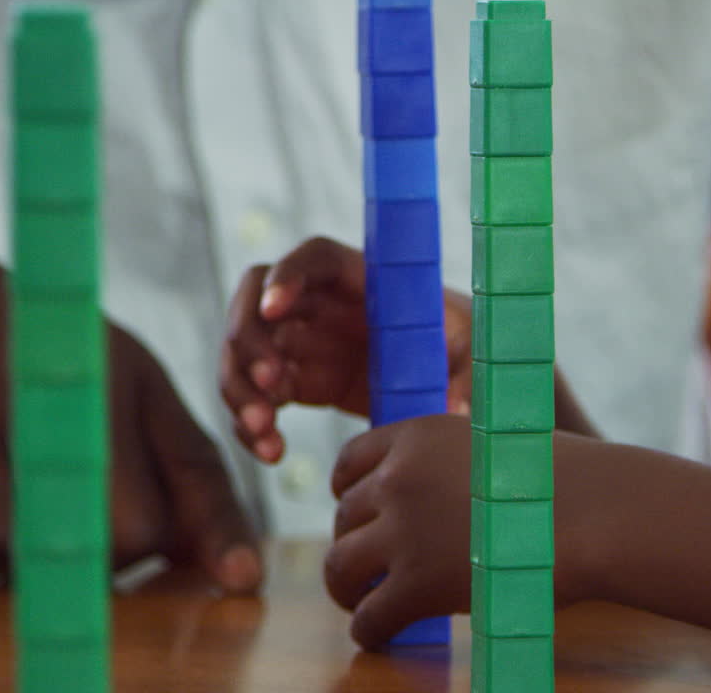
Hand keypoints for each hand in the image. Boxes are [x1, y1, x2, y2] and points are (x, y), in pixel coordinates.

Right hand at [0, 224, 260, 591]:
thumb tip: (191, 546)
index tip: (244, 579)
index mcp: (139, 377)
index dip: (225, 528)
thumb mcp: (98, 383)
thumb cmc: (10, 354)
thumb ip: (148, 455)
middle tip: (72, 532)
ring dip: (46, 553)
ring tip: (12, 510)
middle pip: (145, 524)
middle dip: (117, 556)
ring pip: (80, 534)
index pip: (201, 465)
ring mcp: (28, 404)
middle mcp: (97, 387)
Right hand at [219, 237, 473, 462]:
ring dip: (239, 388)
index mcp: (364, 280)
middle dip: (250, 340)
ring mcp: (304, 341)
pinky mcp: (298, 381)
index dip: (287, 275)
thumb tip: (455, 413)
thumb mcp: (471, 354)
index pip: (314, 258)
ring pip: (244, 351)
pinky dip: (251, 424)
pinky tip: (271, 453)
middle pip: (257, 302)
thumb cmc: (461, 346)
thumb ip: (464, 378)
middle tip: (269, 385)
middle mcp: (322, 304)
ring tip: (263, 430)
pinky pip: (256, 396)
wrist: (449, 378)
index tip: (275, 308)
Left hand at [322, 414, 604, 648]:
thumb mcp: (491, 444)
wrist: (593, 511)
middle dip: (352, 542)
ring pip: (340, 566)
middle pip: (344, 517)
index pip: (351, 461)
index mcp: (416, 436)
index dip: (347, 491)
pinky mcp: (416, 584)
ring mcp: (403, 531)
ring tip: (361, 603)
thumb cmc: (562, 481)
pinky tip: (382, 636)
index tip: (355, 511)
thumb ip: (451, 463)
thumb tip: (434, 498)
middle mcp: (398, 478)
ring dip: (346, 588)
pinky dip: (369, 630)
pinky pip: (369, 616)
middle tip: (367, 566)